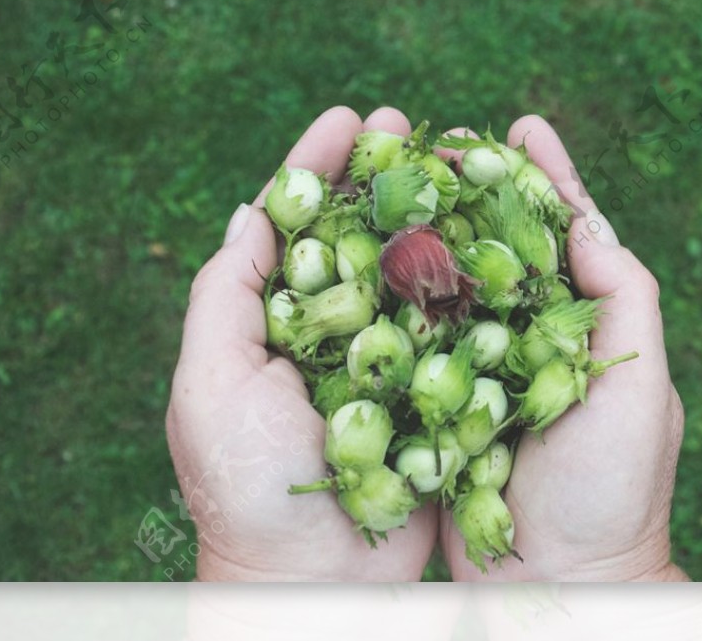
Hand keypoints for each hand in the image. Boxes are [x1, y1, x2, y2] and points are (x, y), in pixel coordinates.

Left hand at [166, 106, 437, 580]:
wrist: (308, 582)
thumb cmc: (243, 483)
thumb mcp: (211, 383)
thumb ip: (227, 295)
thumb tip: (253, 210)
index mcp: (272, 323)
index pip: (294, 225)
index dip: (317, 166)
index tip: (349, 118)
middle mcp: (330, 332)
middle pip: (359, 234)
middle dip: (380, 174)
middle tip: (407, 123)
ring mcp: (385, 360)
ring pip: (411, 271)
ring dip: (431, 214)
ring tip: (455, 163)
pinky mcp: (432, 393)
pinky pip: (454, 327)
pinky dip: (470, 281)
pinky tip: (491, 239)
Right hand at [439, 115, 686, 580]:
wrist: (562, 585)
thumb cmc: (612, 492)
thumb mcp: (639, 392)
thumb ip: (624, 303)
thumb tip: (588, 222)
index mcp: (589, 325)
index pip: (569, 234)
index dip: (547, 176)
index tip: (523, 124)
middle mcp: (536, 337)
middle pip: (503, 246)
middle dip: (475, 189)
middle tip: (440, 140)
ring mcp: (487, 368)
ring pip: (457, 284)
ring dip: (432, 232)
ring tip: (401, 182)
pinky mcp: (446, 402)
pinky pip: (420, 337)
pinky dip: (400, 296)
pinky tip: (373, 261)